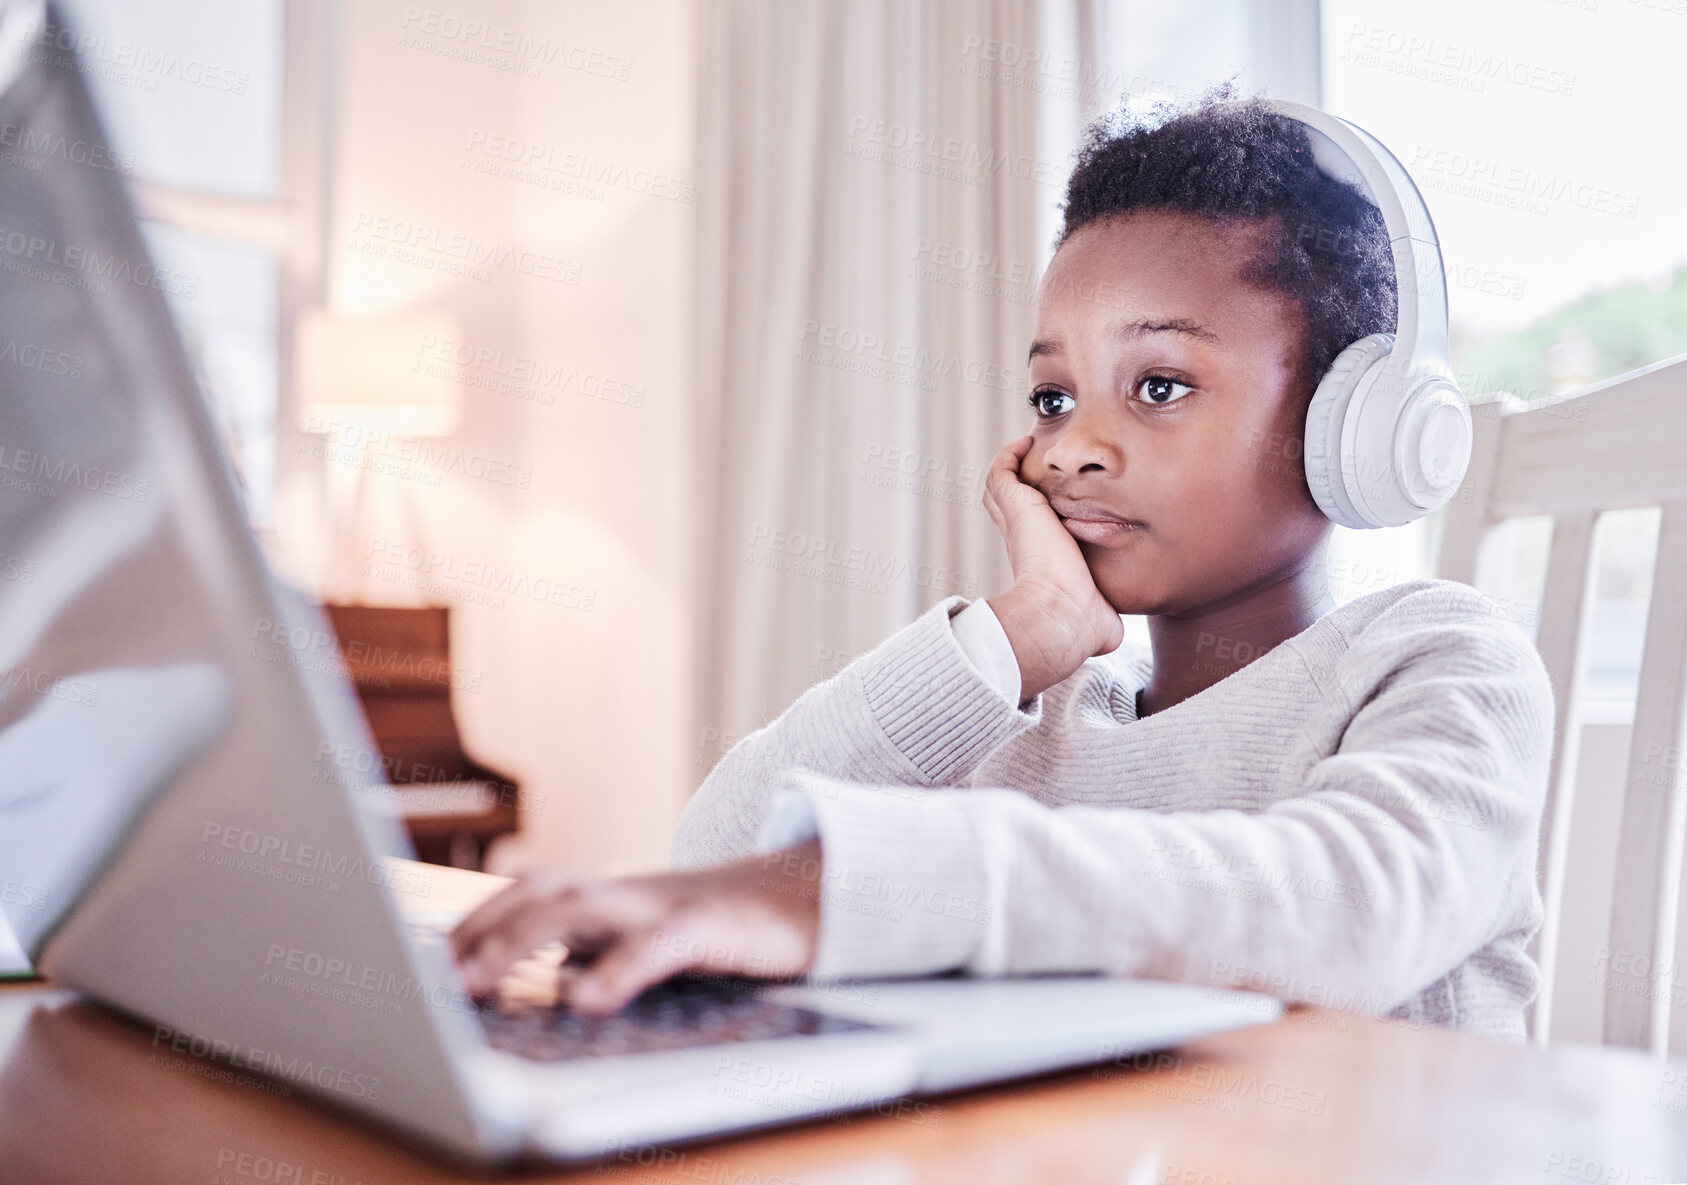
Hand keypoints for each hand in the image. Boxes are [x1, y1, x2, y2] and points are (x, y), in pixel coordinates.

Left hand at [450, 838, 823, 1012]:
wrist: (818, 897)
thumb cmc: (728, 928)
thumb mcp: (650, 937)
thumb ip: (594, 948)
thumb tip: (538, 978)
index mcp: (610, 897)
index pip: (525, 895)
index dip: (470, 922)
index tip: (417, 961)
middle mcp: (628, 892)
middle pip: (538, 894)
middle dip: (478, 930)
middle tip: (427, 979)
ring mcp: (668, 903)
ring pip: (581, 908)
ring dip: (519, 942)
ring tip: (474, 984)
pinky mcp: (713, 926)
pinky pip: (658, 945)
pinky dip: (619, 968)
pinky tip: (587, 1000)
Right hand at [980, 434, 1124, 700]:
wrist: (1063, 616)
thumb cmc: (1083, 624)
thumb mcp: (1096, 619)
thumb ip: (1103, 618)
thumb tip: (1111, 634)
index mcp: (1037, 565)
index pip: (1027, 537)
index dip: (1031, 521)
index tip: (1048, 507)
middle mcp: (1020, 543)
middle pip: (1007, 508)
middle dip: (1016, 489)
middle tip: (1032, 470)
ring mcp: (1015, 523)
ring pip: (999, 488)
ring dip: (1009, 468)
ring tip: (1025, 448)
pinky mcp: (1017, 506)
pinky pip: (1001, 471)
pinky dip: (1007, 455)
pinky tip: (1025, 442)